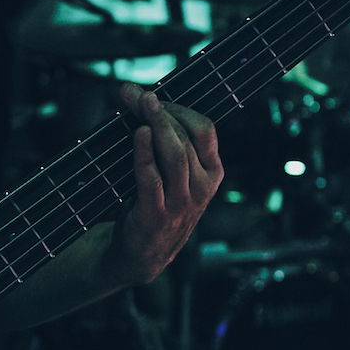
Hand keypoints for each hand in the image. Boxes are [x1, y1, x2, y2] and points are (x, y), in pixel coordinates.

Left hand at [107, 82, 222, 286]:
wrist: (141, 255)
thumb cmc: (154, 206)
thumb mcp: (173, 176)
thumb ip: (167, 143)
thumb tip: (141, 98)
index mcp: (211, 173)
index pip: (204, 130)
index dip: (178, 107)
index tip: (150, 94)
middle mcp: (202, 188)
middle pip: (186, 138)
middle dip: (160, 111)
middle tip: (138, 95)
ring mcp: (182, 204)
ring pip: (175, 155)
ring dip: (156, 126)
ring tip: (140, 106)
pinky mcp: (157, 216)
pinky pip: (152, 179)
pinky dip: (144, 154)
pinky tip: (139, 135)